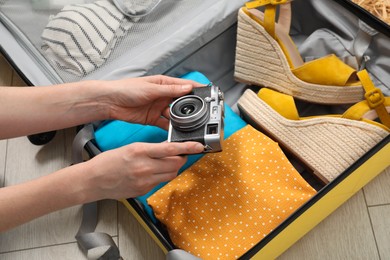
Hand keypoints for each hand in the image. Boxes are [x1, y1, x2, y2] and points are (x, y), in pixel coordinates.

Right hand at [85, 141, 203, 199]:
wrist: (94, 180)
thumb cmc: (108, 162)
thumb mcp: (130, 148)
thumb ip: (150, 149)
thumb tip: (167, 149)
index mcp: (140, 151)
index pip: (170, 149)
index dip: (188, 147)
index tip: (198, 146)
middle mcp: (144, 167)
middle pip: (175, 163)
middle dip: (181, 158)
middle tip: (179, 154)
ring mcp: (144, 180)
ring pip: (170, 174)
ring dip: (173, 167)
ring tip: (165, 163)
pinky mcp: (143, 190)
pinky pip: (160, 182)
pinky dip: (161, 176)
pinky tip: (152, 172)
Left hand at [105, 75, 202, 129]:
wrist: (110, 102)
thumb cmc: (126, 89)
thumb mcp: (150, 88)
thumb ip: (169, 90)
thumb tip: (187, 88)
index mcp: (164, 84)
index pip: (184, 86)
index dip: (196, 90)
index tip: (208, 95)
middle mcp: (163, 96)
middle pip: (182, 103)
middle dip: (191, 108)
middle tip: (200, 114)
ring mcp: (159, 108)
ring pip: (175, 115)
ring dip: (181, 120)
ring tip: (189, 125)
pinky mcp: (153, 119)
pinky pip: (166, 124)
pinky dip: (172, 129)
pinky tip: (177, 132)